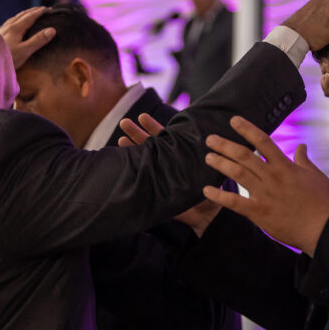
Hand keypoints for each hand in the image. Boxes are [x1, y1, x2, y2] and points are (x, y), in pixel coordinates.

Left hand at [0, 6, 54, 68]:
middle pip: (22, 15)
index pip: (30, 16)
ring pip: (15, 18)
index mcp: (16, 28)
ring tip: (31, 13)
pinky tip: (15, 24)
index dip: (40, 12)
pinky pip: (10, 22)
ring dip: (25, 14)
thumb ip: (38, 40)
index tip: (49, 9)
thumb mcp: (25, 51)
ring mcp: (2, 30)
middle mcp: (8, 26)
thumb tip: (52, 30)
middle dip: (33, 11)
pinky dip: (17, 19)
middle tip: (43, 9)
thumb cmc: (7, 58)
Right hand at [119, 114, 222, 236]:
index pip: (163, 137)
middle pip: (148, 144)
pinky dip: (130, 169)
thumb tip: (204, 137)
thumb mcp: (205, 170)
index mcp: (176, 154)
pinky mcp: (152, 187)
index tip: (142, 117)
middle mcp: (164, 162)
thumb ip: (201, 156)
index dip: (153, 127)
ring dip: (129, 149)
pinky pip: (140, 177)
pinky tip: (120, 161)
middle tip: (124, 123)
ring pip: (141, 158)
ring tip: (120, 138)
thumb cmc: (208, 189)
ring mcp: (156, 174)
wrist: (205, 213)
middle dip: (136, 133)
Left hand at [203, 115, 328, 255]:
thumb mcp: (316, 175)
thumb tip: (301, 146)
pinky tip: (206, 190)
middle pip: (244, 155)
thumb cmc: (321, 202)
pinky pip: (234, 202)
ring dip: (220, 164)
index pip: (263, 141)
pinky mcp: (258, 212)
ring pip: (237, 174)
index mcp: (285, 166)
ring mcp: (264, 194)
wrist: (321, 228)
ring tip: (208, 157)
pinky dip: (219, 195)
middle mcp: (272, 177)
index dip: (247, 129)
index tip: (233, 121)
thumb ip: (304, 160)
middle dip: (225, 145)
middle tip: (210, 139)